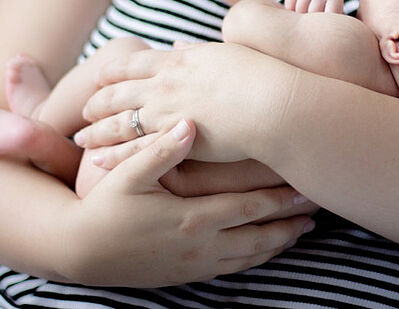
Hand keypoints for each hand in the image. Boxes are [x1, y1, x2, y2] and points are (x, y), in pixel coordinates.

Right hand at [59, 121, 314, 286]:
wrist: (79, 251)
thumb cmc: (103, 208)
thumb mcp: (128, 175)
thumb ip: (161, 149)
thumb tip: (190, 124)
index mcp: (191, 218)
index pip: (249, 209)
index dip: (280, 201)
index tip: (306, 189)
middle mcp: (200, 245)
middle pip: (259, 235)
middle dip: (290, 222)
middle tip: (318, 209)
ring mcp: (195, 263)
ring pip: (250, 256)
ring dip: (279, 242)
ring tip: (303, 229)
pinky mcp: (187, 274)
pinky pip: (233, 268)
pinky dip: (257, 258)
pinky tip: (268, 249)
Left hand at [80, 43, 295, 162]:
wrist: (274, 105)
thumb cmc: (261, 76)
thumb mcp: (226, 52)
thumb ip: (197, 50)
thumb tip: (179, 43)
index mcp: (178, 60)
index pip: (134, 63)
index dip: (113, 72)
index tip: (100, 78)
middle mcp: (165, 84)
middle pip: (119, 92)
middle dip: (98, 102)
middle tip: (84, 111)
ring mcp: (167, 112)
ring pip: (119, 121)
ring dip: (97, 130)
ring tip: (82, 138)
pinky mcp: (173, 140)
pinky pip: (132, 149)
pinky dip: (112, 155)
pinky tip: (96, 161)